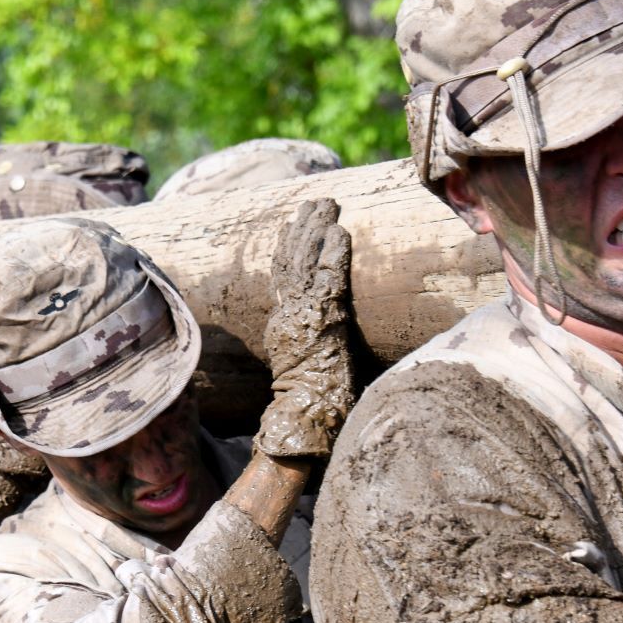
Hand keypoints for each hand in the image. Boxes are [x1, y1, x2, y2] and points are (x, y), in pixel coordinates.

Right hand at [255, 198, 354, 458]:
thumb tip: (328, 339)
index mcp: (282, 327)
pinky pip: (327, 279)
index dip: (287, 249)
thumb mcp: (309, 367)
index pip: (282, 279)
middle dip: (303, 229)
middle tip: (315, 202)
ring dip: (317, 230)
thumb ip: (315, 346)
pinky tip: (341, 233)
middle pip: (290, 262)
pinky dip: (333, 254)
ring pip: (305, 263)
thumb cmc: (312, 408)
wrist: (302, 421)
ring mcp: (301, 316)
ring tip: (326, 204)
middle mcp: (286, 316)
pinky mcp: (320, 320)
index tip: (292, 224)